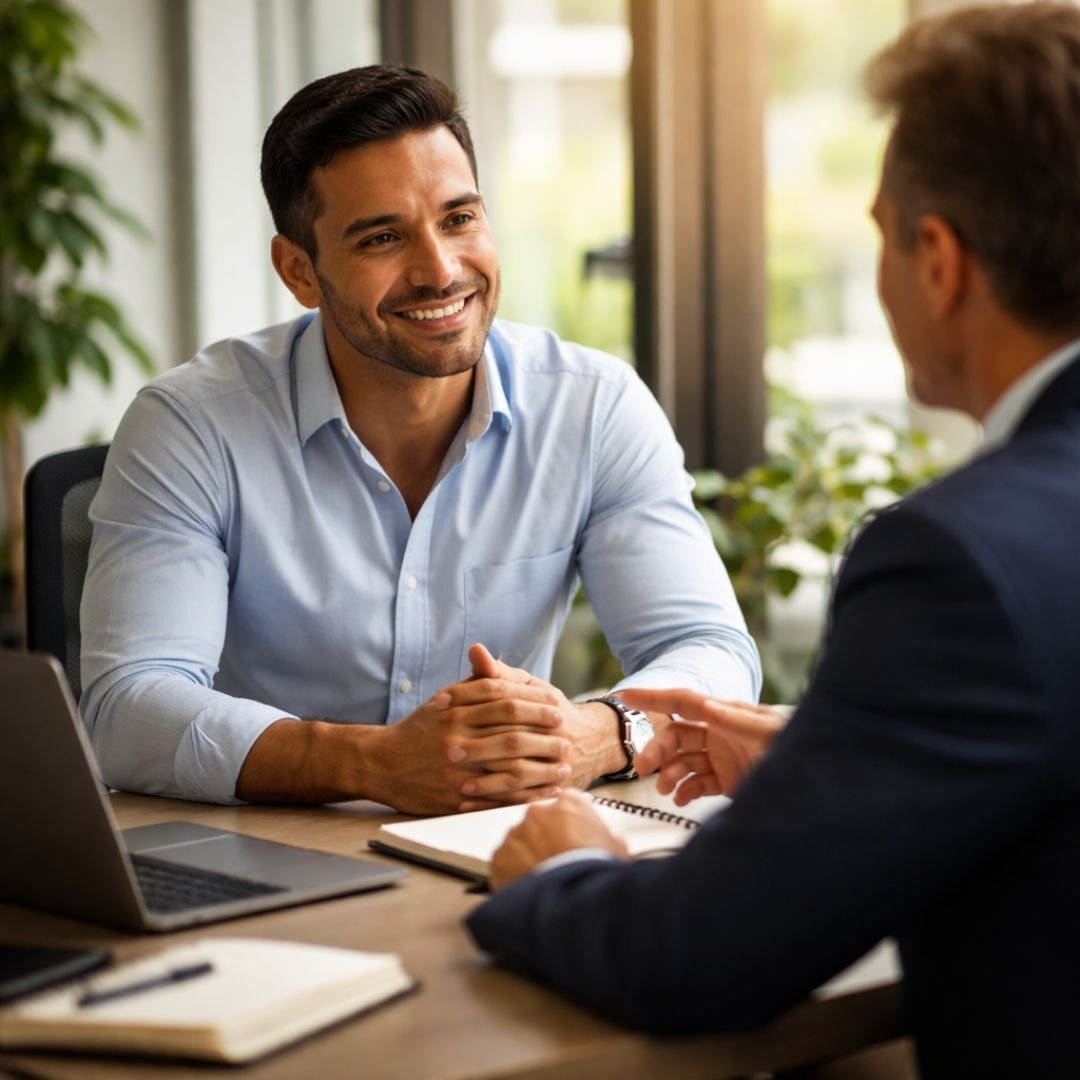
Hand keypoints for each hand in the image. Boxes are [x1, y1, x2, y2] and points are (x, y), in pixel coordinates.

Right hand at [367, 663, 572, 813]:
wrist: (380, 763)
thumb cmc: (417, 730)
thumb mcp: (441, 701)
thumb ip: (469, 684)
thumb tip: (488, 658)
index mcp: (455, 710)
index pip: (502, 700)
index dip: (533, 702)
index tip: (556, 706)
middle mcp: (456, 738)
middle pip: (510, 732)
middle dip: (543, 734)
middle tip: (566, 734)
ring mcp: (456, 769)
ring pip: (508, 766)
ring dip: (541, 766)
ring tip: (564, 764)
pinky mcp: (455, 797)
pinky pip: (498, 797)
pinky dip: (526, 795)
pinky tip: (545, 792)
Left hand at [437, 645, 632, 808]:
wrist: (595, 741)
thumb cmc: (550, 711)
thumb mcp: (531, 688)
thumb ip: (500, 675)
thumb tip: (475, 650)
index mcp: (545, 704)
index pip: (504, 699)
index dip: (471, 699)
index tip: (440, 704)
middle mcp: (554, 734)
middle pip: (513, 739)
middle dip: (479, 745)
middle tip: (446, 750)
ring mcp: (557, 763)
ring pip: (519, 773)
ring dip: (487, 781)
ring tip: (456, 783)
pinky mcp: (554, 788)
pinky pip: (522, 800)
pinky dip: (494, 803)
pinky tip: (468, 804)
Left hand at [490, 789, 629, 889]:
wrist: (572, 898)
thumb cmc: (595, 871)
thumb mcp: (617, 849)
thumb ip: (609, 838)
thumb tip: (613, 843)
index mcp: (569, 803)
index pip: (566, 803)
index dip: (570, 822)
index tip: (573, 835)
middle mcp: (538, 812)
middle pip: (540, 821)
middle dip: (546, 838)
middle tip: (559, 859)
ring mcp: (517, 833)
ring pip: (520, 842)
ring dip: (529, 855)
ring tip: (544, 878)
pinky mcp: (500, 856)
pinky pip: (504, 862)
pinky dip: (513, 873)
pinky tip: (529, 886)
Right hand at [619, 689, 788, 803]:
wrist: (820, 780)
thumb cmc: (797, 745)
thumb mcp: (769, 731)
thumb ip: (737, 720)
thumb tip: (705, 706)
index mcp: (726, 714)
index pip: (683, 702)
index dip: (654, 698)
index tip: (625, 696)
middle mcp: (720, 733)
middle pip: (677, 736)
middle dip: (658, 749)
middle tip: (644, 767)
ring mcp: (723, 758)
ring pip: (684, 761)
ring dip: (670, 773)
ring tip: (665, 790)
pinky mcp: (729, 780)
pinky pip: (698, 783)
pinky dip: (685, 791)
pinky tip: (680, 800)